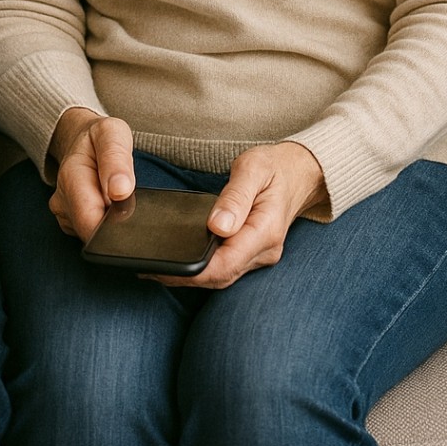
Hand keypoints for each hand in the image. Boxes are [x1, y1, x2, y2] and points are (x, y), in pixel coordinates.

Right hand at [48, 108, 135, 239]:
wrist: (82, 142)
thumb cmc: (99, 137)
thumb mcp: (112, 134)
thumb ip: (116, 160)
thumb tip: (121, 190)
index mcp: (71, 176)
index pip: (89, 220)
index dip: (113, 224)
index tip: (128, 211)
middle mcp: (63, 200)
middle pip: (93, 231)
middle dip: (115, 221)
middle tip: (125, 197)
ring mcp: (65, 214)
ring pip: (95, 234)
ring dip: (112, 221)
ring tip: (116, 196)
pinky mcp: (71, 223)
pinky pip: (93, 233)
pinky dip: (106, 223)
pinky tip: (109, 204)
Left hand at [143, 141, 326, 289]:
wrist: (299, 173)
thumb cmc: (273, 167)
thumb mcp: (253, 169)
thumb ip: (236, 197)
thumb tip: (217, 227)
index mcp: (265, 231)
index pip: (226, 263)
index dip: (193, 271)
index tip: (163, 266)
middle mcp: (265, 251)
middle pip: (221, 276)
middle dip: (185, 278)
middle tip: (148, 269)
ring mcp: (260, 255)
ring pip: (222, 276)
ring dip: (191, 277)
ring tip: (156, 268)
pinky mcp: (252, 253)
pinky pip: (225, 267)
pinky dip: (202, 268)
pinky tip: (179, 261)